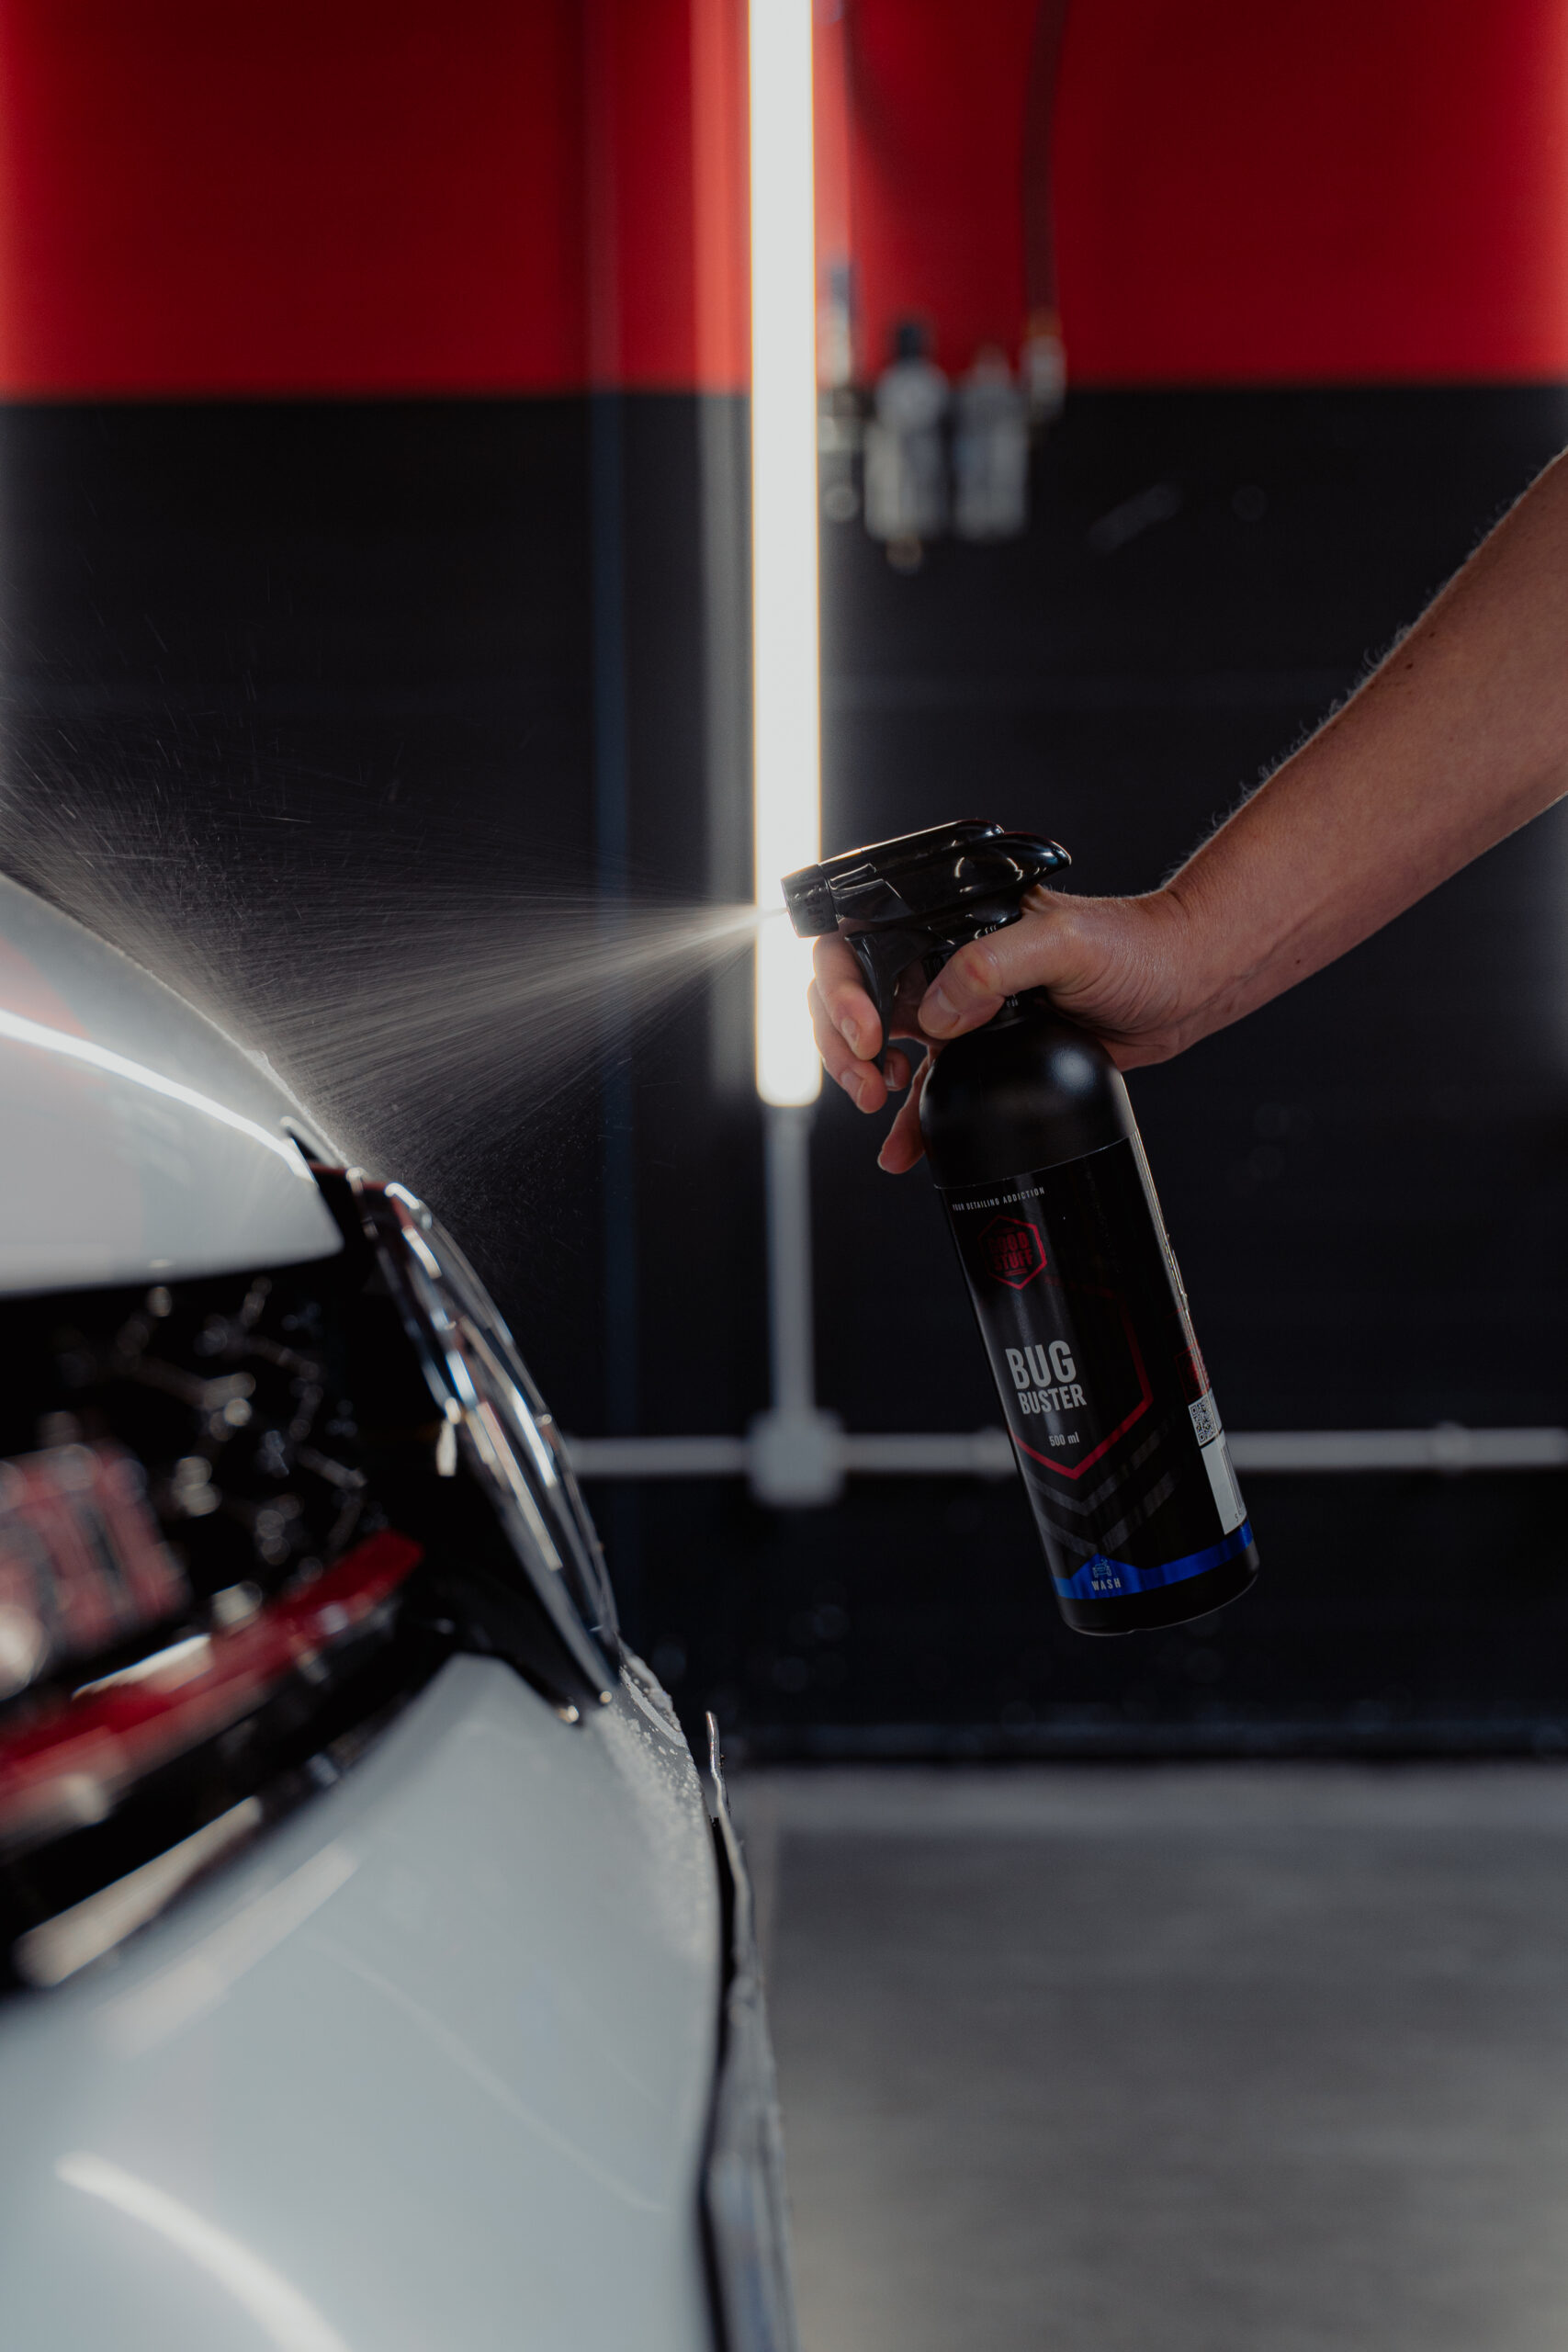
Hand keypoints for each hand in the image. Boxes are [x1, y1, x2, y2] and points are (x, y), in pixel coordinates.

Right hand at [808, 886, 1199, 1171]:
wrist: (1185, 987)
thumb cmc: (1136, 947)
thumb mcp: (1064, 942)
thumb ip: (992, 967)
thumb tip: (934, 1015)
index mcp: (952, 926)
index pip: (860, 942)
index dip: (842, 988)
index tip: (869, 1032)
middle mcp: (947, 964)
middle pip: (855, 997)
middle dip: (841, 1041)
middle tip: (867, 1078)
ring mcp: (963, 1011)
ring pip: (881, 1046)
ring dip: (862, 1077)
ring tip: (877, 1102)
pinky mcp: (986, 1054)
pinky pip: (932, 1089)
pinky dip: (911, 1122)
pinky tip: (899, 1148)